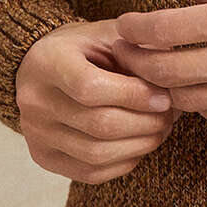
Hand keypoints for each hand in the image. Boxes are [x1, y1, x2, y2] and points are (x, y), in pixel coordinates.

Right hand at [15, 17, 182, 181]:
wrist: (42, 67)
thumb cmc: (85, 48)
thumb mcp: (111, 35)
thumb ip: (139, 51)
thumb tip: (172, 79)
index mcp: (48, 61)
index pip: (91, 88)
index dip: (134, 96)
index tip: (165, 96)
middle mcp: (34, 101)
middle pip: (98, 125)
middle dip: (145, 123)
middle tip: (171, 114)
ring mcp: (35, 133)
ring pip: (96, 154)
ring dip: (140, 145)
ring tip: (161, 129)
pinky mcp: (44, 157)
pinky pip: (92, 171)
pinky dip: (125, 161)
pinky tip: (140, 142)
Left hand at [112, 0, 206, 124]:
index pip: (164, 28)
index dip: (135, 28)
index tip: (125, 24)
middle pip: (164, 71)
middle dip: (138, 62)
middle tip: (128, 52)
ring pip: (185, 100)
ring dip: (166, 86)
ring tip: (159, 70)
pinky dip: (200, 101)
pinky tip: (199, 84)